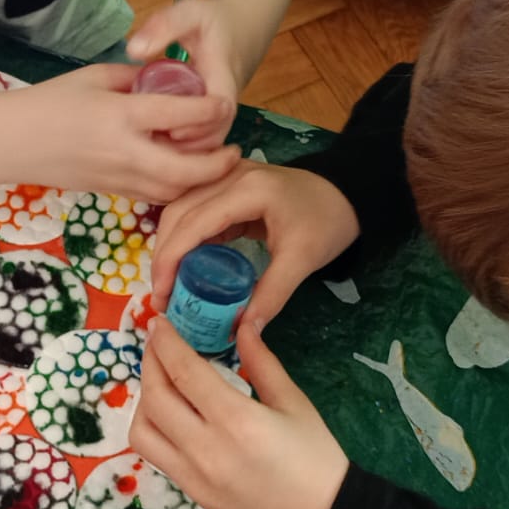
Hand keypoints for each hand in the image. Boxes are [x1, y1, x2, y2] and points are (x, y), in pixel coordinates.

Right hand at [13, 65, 238, 201]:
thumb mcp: (92, 77)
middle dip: (216, 164)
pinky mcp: (110, 192)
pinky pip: (152, 196)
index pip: (178, 114)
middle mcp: (123, 151)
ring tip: (215, 166)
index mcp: (119, 115)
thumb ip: (132, 79)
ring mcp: (117, 177)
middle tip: (234, 151)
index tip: (227, 103)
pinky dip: (175, 189)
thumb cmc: (47, 102)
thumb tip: (163, 79)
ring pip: (172, 191)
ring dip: (199, 182)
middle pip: (186, 169)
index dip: (210, 109)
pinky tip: (185, 176)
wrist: (8, 142)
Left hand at [127, 0, 241, 150]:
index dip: (199, 125)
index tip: (170, 129)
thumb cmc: (211, 20)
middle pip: (216, 135)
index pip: (221, 110)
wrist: (240, 27)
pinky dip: (184, 145)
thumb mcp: (189, 12)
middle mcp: (226, 98)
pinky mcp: (214, 116)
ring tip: (151, 145)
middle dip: (188, 146)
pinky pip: (203, 138)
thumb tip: (134, 50)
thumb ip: (164, 26)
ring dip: (185, 149)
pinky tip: (158, 142)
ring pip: (210, 141)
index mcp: (222, 75)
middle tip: (153, 144)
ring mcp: (221, 110)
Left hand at [130, 318, 347, 508]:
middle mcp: (205, 448)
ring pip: (143, 432)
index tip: (159, 323)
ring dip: (143, 401)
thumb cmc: (317, 458)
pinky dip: (153, 429)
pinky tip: (170, 416)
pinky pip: (157, 457)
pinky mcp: (192, 495)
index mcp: (236, 420)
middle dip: (150, 364)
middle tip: (157, 344)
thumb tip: (243, 327)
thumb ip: (262, 363)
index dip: (165, 342)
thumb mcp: (295, 403)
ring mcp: (194, 476)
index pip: (184, 372)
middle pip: (155, 398)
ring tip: (160, 382)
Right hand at [152, 159, 359, 324]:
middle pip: (176, 211)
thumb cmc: (327, 222)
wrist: (347, 195)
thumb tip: (243, 333)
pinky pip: (192, 209)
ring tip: (167, 285)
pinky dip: (182, 237)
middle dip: (163, 256)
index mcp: (247, 189)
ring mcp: (225, 177)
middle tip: (161, 297)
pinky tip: (182, 266)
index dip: (170, 260)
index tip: (161, 296)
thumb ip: (272, 294)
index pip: (193, 222)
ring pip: (178, 207)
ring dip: (168, 245)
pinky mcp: (225, 186)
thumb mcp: (303, 259)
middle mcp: (228, 176)